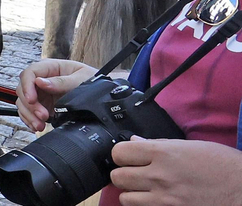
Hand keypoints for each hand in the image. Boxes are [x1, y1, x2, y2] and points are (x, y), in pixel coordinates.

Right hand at [17, 59, 95, 131]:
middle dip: (30, 105)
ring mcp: (41, 93)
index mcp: (50, 67)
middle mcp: (41, 80)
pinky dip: (29, 120)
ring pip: (23, 102)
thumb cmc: (92, 80)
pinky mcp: (42, 105)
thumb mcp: (80, 78)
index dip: (27, 86)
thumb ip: (61, 82)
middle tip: (43, 116)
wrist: (102, 94)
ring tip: (40, 125)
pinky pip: (28, 112)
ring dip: (29, 115)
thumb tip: (40, 82)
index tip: (32, 99)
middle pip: (22, 89)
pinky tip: (37, 126)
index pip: (29, 73)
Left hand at [110, 138, 241, 205]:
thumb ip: (158, 145)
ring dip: (132, 193)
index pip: (119, 152)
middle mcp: (160, 176)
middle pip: (118, 177)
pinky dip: (145, 205)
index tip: (127, 156)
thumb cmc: (222, 166)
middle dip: (123, 174)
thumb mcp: (190, 146)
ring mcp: (164, 199)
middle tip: (135, 173)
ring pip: (126, 198)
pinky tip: (156, 199)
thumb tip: (135, 141)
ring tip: (145, 188)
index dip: (122, 154)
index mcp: (163, 154)